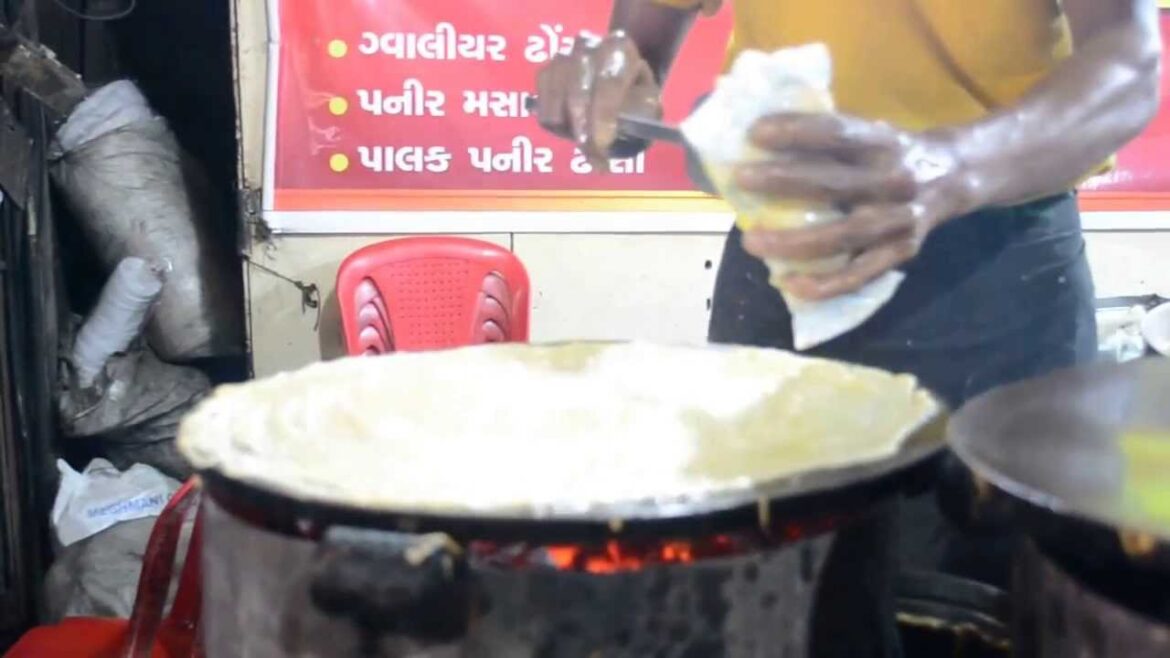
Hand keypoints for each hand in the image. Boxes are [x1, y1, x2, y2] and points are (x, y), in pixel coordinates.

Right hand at [534, 31, 661, 164]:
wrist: (617, 82)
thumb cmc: (635, 97)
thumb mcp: (648, 106)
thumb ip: (637, 120)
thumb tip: (613, 138)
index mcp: (619, 48)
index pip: (608, 80)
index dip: (603, 114)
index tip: (602, 142)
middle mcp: (588, 45)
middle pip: (578, 87)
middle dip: (583, 125)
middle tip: (592, 153)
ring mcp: (563, 57)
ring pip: (556, 96)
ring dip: (568, 126)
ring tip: (585, 146)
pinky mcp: (545, 73)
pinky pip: (542, 104)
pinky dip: (554, 124)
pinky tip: (572, 130)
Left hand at [733, 113, 973, 299]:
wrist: (959, 174)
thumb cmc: (893, 152)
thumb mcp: (872, 133)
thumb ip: (830, 139)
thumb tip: (759, 139)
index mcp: (884, 141)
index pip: (838, 132)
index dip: (797, 130)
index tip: (755, 132)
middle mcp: (895, 179)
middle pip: (835, 183)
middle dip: (785, 181)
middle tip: (742, 179)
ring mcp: (900, 220)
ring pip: (843, 235)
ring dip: (794, 241)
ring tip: (751, 241)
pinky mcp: (903, 252)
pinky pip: (860, 275)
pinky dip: (824, 284)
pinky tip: (789, 283)